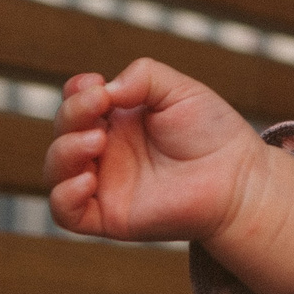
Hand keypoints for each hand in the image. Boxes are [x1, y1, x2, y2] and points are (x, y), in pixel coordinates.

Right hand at [44, 58, 263, 243]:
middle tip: (100, 107)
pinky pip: (66, 213)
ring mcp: (105, 184)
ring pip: (55, 171)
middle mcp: (105, 151)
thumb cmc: (212, 132)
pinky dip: (64, 195)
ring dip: (65, 151)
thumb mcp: (179, 90)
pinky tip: (87, 178)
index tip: (96, 85)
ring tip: (97, 140)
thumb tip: (105, 89)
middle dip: (72, 114)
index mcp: (117, 119)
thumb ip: (143, 77)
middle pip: (62, 131)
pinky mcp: (109, 217)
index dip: (75, 92)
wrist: (238, 178)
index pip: (75, 102)